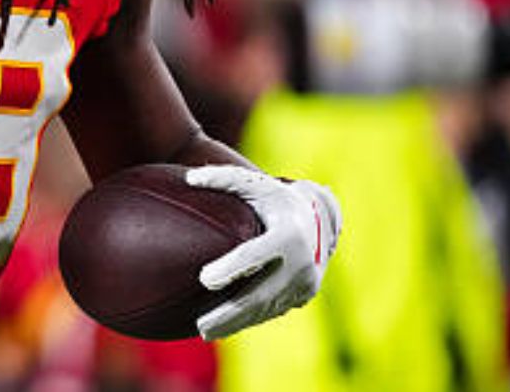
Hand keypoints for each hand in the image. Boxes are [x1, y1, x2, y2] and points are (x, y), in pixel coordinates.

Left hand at [185, 165, 340, 340]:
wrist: (320, 218)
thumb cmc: (275, 198)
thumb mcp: (253, 182)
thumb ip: (222, 178)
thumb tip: (188, 177)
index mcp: (288, 234)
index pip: (256, 256)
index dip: (231, 268)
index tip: (204, 278)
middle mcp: (301, 264)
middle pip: (259, 295)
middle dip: (229, 312)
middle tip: (199, 324)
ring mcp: (305, 284)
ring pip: (264, 310)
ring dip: (235, 323)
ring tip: (203, 332)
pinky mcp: (303, 297)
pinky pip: (271, 311)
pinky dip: (247, 320)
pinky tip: (223, 326)